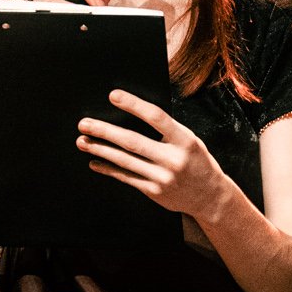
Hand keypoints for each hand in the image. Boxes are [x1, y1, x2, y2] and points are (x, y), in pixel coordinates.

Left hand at [76, 90, 226, 217]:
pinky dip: (108, 169)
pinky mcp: (154, 192)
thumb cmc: (196, 161)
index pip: (156, 117)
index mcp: (185, 140)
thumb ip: (167, 130)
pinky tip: (95, 162)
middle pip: (132, 141)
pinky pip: (126, 177)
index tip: (112, 95)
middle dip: (105, 131)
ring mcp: (163, 177)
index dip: (133, 105)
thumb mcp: (190, 140)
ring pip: (124, 160)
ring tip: (82, 141)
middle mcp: (173, 159)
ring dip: (100, 149)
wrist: (209, 196)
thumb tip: (133, 113)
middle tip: (84, 124)